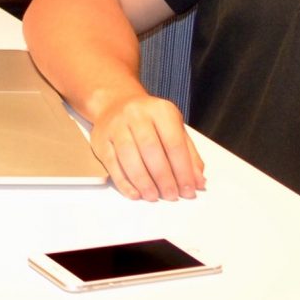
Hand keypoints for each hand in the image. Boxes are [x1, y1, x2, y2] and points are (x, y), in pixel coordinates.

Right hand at [85, 91, 204, 201]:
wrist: (116, 103)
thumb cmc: (151, 121)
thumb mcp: (175, 129)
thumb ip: (189, 155)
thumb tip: (198, 181)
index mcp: (160, 110)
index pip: (174, 143)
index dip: (183, 170)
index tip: (188, 190)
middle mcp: (136, 114)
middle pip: (151, 150)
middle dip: (163, 177)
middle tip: (171, 196)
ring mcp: (116, 125)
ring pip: (129, 156)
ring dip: (143, 181)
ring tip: (153, 196)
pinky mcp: (100, 139)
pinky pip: (112, 163)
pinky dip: (123, 182)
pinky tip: (135, 193)